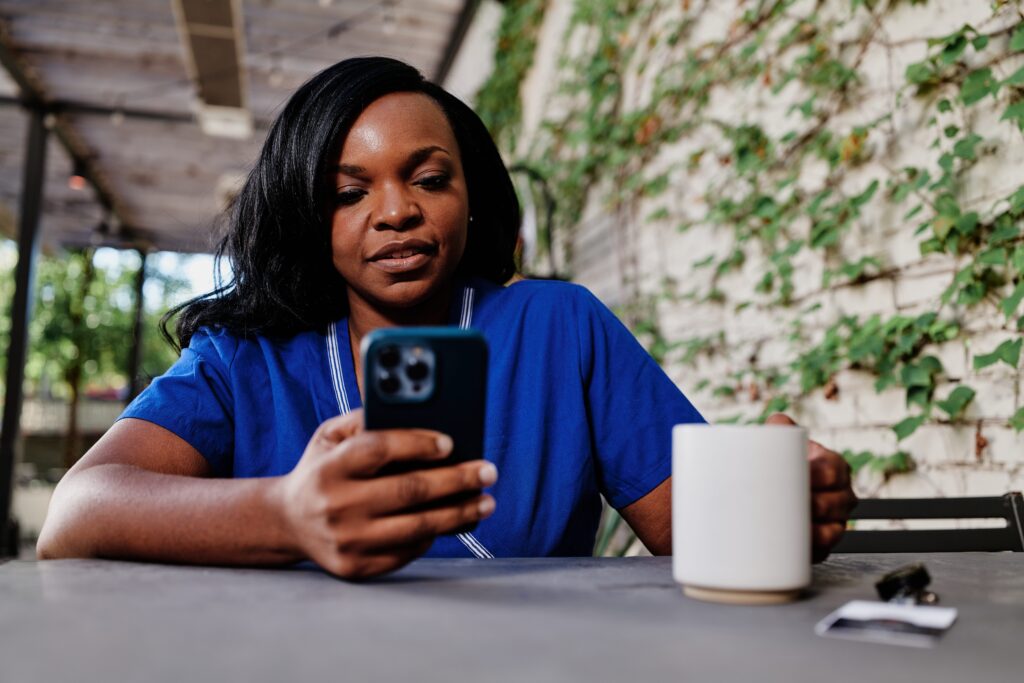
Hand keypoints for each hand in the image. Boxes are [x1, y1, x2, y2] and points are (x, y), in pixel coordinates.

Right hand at [273, 409, 496, 578]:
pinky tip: (454, 520)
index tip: (451, 442)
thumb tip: (416, 411)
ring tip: (485, 501)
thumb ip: (364, 418)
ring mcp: (346, 541)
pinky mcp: (356, 567)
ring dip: (459, 513)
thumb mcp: (330, 435)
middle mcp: (336, 505)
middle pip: (409, 490)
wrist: (288, 522)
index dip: (418, 443)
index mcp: (329, 466)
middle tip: (488, 471)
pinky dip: (435, 534)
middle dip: (457, 479)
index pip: (379, 449)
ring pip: (417, 526)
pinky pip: (408, 551)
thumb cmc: (322, 468)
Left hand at [766, 413, 856, 562]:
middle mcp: (841, 496)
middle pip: (834, 504)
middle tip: (784, 505)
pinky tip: (793, 551)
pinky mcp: (823, 546)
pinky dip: (808, 553)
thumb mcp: (783, 445)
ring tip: (788, 529)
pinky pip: (821, 553)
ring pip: (832, 532)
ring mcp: (836, 523)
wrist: (774, 493)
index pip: (831, 470)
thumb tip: (777, 423)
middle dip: (812, 506)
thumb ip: (780, 429)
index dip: (815, 475)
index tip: (796, 477)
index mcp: (834, 467)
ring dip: (812, 533)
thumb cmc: (783, 466)